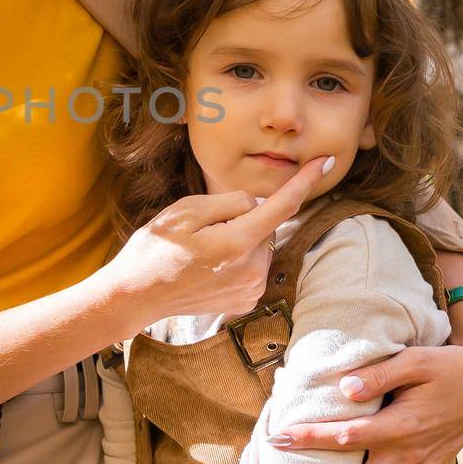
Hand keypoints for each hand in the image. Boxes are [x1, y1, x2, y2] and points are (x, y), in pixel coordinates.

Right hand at [105, 153, 334, 323]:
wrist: (135, 296)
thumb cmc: (154, 249)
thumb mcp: (184, 211)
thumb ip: (229, 201)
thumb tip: (258, 203)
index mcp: (236, 243)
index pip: (281, 206)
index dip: (305, 181)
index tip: (327, 162)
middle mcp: (251, 270)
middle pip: (265, 227)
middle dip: (243, 220)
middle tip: (202, 232)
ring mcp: (251, 289)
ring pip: (260, 246)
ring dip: (240, 241)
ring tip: (201, 253)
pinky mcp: (247, 301)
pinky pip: (254, 267)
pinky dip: (239, 260)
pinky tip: (209, 268)